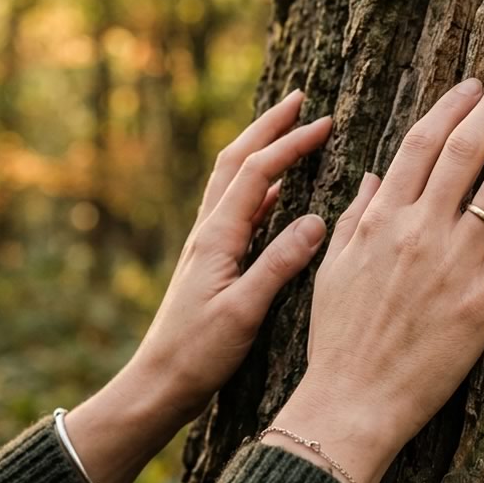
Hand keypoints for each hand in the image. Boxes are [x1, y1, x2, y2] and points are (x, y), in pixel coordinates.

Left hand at [67, 90, 331, 482]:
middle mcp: (207, 231)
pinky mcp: (211, 262)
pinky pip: (238, 209)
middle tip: (301, 99)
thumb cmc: (198, 354)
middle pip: (236, 160)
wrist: (158, 383)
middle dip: (268, 126)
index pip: (257, 172)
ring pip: (234, 180)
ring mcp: (207, 244)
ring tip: (291, 132)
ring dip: (262, 150)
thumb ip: (280, 264)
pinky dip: (261, 188)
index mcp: (216, 236)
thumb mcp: (245, 311)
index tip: (325, 122)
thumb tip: (318, 219)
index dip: (290, 143)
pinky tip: (281, 195)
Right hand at [264, 62, 483, 482]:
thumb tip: (372, 177)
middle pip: (465, 150)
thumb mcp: (332, 270)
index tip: (473, 82)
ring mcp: (455, 263)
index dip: (450, 107)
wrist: (351, 400)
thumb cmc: (338, 339)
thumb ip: (355, 218)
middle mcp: (420, 230)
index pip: (420, 145)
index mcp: (382, 219)